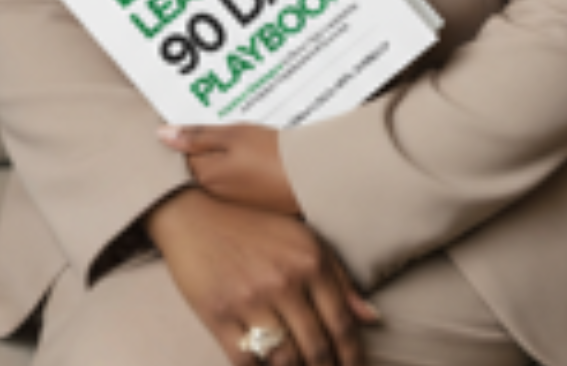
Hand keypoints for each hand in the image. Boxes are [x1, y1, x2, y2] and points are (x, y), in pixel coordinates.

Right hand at [145, 188, 378, 365]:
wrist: (195, 216)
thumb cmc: (253, 227)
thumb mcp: (301, 238)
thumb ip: (338, 277)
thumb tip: (371, 317)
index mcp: (309, 260)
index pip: (341, 323)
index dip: (353, 356)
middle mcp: (283, 280)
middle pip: (317, 348)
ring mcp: (249, 300)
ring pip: (286, 360)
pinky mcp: (219, 315)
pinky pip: (247, 362)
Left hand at [158, 123, 299, 215]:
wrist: (309, 177)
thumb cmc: (271, 153)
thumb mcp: (233, 135)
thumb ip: (197, 135)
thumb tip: (161, 134)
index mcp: (205, 175)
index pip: (182, 155)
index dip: (190, 136)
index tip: (202, 125)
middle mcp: (214, 193)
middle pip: (199, 166)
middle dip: (205, 149)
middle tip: (224, 131)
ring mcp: (232, 201)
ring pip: (217, 174)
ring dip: (223, 159)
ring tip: (242, 142)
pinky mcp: (250, 203)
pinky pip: (234, 183)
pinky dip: (238, 170)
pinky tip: (253, 159)